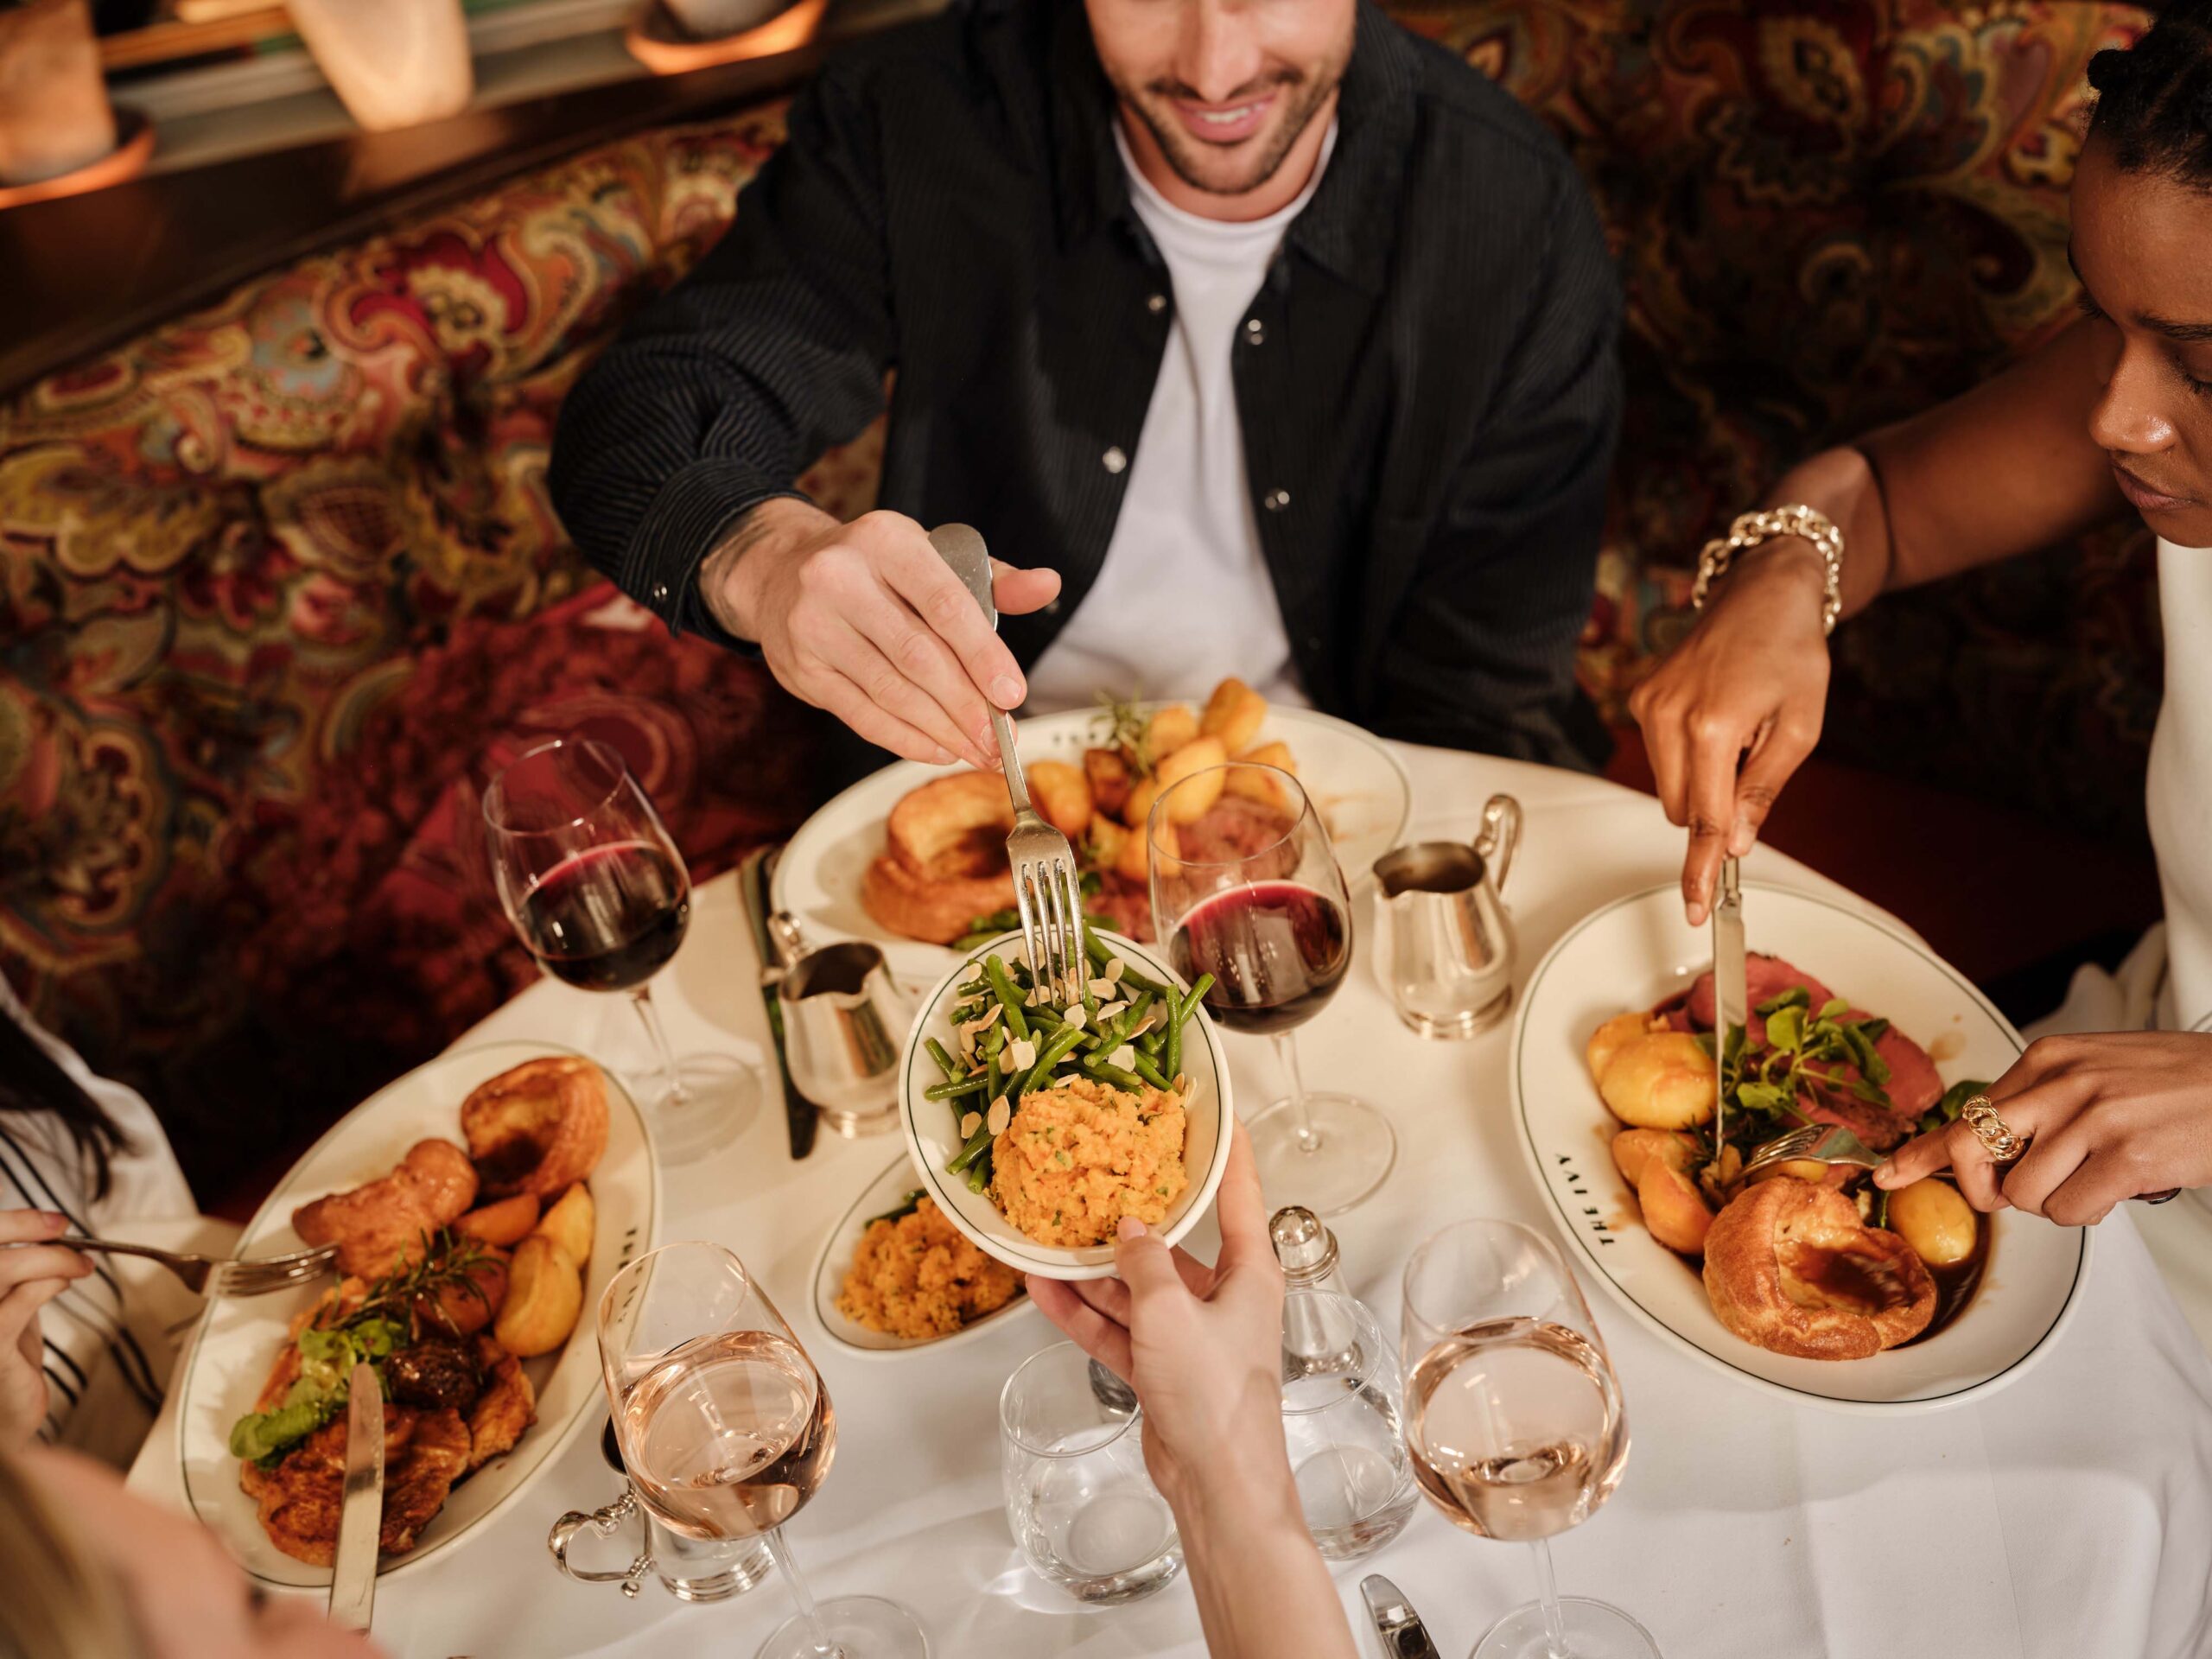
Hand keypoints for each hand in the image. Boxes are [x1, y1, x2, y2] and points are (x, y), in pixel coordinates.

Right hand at [0, 1209, 92, 1452]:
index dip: (13, 1221)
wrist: (5, 1423)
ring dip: (49, 1258)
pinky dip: (46, 1285)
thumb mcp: (12, 1311)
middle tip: (64, 1229)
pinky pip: (15, 1306)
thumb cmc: (7, 1365)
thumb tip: (50, 1238)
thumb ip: (19, 1278)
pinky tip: (63, 1284)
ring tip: (78, 1265)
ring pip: (1, 1270)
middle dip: (26, 1228)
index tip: (51, 1220)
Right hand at [702, 499, 1060, 768]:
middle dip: (966, 706)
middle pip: (918, 656)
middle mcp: (840, 577)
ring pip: (890, 691)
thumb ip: (994, 578)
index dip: (983, 654)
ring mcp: (813, 624)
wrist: (781, 571)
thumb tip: (1049, 586)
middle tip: (1001, 739)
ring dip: (942, 730)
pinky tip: (938, 749)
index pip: (943, 602)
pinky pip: (861, 714)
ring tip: (979, 751)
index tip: (1013, 695)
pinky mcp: (800, 668)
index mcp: (885, 540)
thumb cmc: (876, 568)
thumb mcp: (932, 556)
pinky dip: (904, 739)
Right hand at [1025, 1124, 1287, 1514]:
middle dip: (1125, 1222)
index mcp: (1249, 1273)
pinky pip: (1118, 1328)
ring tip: (1045, 1241)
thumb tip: (1129, 1230)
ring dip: (1091, 1272)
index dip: (1226, 1151)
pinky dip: (1084, 1313)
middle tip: (1092, 1183)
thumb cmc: (1217, 1394)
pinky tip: (1044, 1291)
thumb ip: (1143, 1263)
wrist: (1216, 1480)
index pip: (1239, 1194)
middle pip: (1170, 1246)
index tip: (1214, 1112)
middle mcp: (1223, 1298)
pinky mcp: (1162, 1369)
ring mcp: (1190, 1335)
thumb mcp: (1172, 1311)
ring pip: (1134, 1289)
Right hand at [1628, 540, 1831, 924]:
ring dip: (1701, 780)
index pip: (1704, 817)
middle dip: (1713, 810)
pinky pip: (1659, 756)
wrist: (1762, 594)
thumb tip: (1733, 843)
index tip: (1696, 908)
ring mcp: (1647, 705)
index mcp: (1713, 725)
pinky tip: (1716, 719)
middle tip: (1754, 770)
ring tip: (1738, 732)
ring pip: (1667, 786)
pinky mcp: (1639, 698)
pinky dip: (1688, 755)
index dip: (1703, 868)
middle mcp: (1668, 715)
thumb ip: (1763, 791)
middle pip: (1681, 809)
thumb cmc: (1791, 654)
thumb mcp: (1800, 728)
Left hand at [1874, 1031, 2211, 1224]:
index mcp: (2048, 1059)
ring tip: (2096, 1179)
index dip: (1924, 1151)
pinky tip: (2119, 1188)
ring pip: (2025, 1192)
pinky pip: (2069, 1210)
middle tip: (2012, 1196)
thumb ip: (2044, 1102)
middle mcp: (2061, 1083)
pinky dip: (2088, 1213)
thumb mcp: (2096, 1072)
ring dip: (2056, 1202)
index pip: (1968, 1112)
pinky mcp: (2124, 1156)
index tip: (1889, 1172)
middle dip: (1982, 1189)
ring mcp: (2091, 1118)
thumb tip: (1997, 1154)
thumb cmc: (2175, 1086)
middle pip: (1972, 1150)